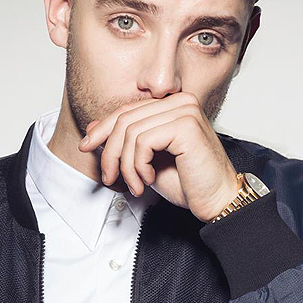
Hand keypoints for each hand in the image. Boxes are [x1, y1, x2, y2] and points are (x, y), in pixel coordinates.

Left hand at [77, 92, 240, 222]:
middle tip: (110, 178)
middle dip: (109, 152)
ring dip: (125, 166)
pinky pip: (142, 142)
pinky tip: (148, 180)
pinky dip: (138, 166)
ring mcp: (184, 110)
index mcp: (172, 105)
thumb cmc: (188, 183)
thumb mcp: (146, 160)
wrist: (216, 201)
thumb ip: (125, 142)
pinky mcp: (185, 125)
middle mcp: (180, 101)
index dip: (102, 129)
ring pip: (130, 132)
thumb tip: (93, 126)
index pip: (127, 110)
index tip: (86, 147)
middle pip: (124, 119)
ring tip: (135, 185)